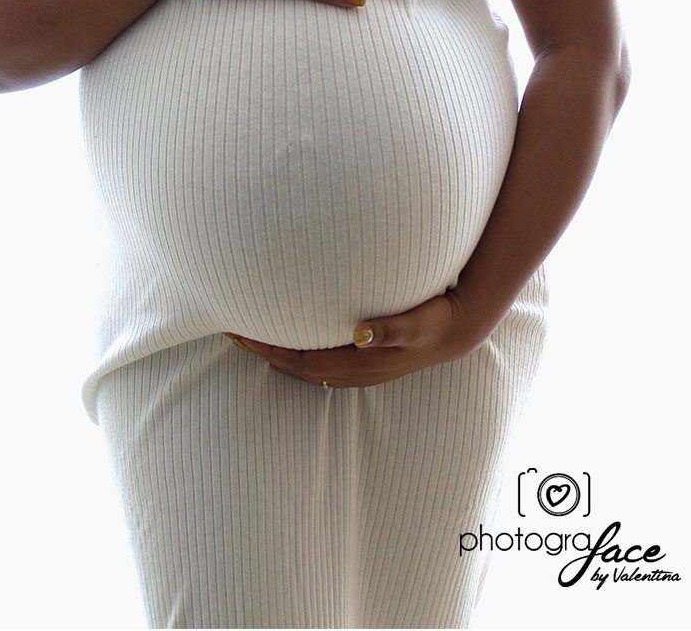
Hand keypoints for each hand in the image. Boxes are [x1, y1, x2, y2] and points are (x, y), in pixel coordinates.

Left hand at [223, 289, 492, 387]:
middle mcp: (354, 370)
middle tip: (231, 332)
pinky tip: (292, 340)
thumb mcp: (418, 323)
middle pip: (295, 366)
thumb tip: (359, 331)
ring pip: (305, 367)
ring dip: (277, 353)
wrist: (460, 330)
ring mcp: (359, 368)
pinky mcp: (365, 360)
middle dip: (262, 351)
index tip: (240, 332)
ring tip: (252, 336)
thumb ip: (390, 328)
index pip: (300, 359)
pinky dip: (297, 353)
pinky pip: (319, 361)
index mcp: (359, 362)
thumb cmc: (438, 320)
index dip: (269, 348)